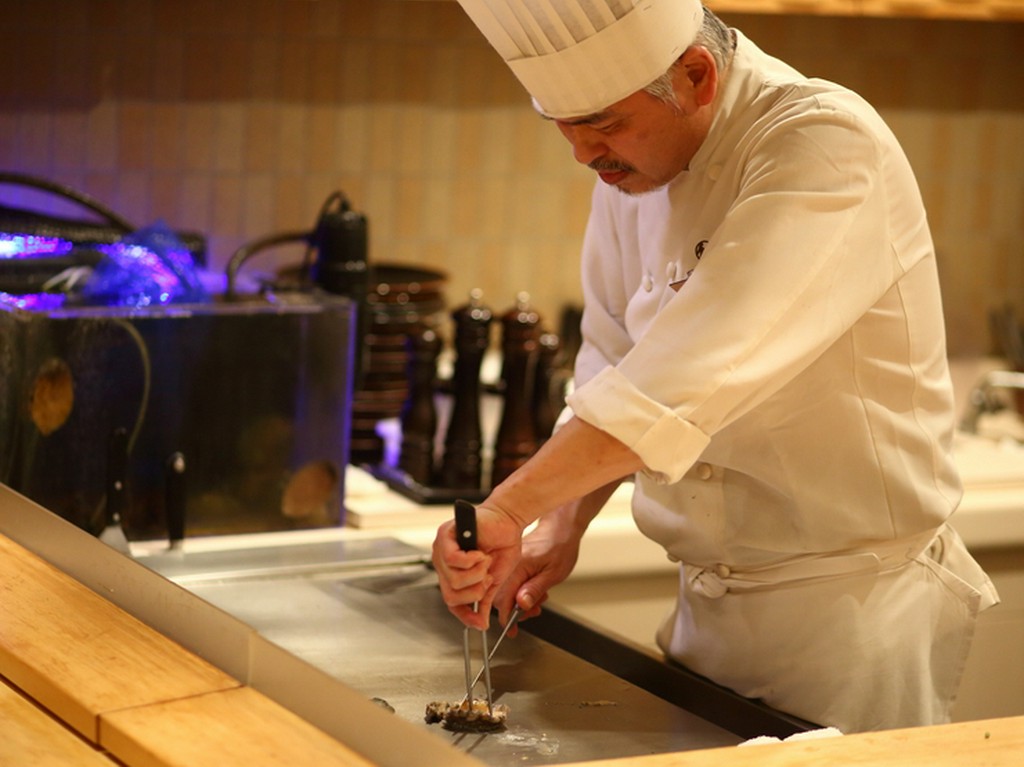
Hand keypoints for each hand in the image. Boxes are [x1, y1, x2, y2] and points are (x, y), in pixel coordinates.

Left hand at [432, 504, 523, 629]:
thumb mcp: (495, 580)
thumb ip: (486, 601)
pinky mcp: (445, 535)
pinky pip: (453, 559)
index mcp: (453, 575)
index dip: (466, 615)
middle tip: (487, 577)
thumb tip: (482, 623)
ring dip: (476, 573)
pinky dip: (471, 559)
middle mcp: (443, 564)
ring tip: (484, 560)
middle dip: (475, 591)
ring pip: (453, 580)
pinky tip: (479, 553)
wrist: (508, 521)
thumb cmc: (502, 544)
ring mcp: (441, 550)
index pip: (452, 602)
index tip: (481, 623)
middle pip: (451, 596)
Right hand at [493, 510, 583, 634]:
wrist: (562, 527)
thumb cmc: (560, 546)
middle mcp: (511, 565)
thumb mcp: (553, 574)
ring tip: (539, 599)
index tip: (512, 630)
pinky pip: (513, 582)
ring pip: (508, 591)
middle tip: (534, 611)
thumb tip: (521, 605)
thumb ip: (535, 590)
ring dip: (522, 601)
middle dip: (516, 610)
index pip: (502, 599)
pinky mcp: (516, 563)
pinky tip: (536, 589)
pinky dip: (523, 591)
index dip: (507, 618)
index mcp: (517, 568)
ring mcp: (512, 564)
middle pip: (502, 597)